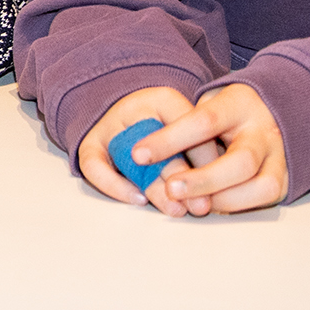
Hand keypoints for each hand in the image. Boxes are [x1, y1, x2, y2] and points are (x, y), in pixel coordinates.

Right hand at [75, 85, 209, 208]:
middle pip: (160, 145)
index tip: (220, 184)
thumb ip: (203, 149)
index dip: (206, 158)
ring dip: (155, 189)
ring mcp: (109, 125)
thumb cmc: (166, 127)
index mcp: (163, 98)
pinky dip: (115, 186)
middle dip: (184, 180)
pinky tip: (138, 200)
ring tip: (176, 210)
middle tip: (200, 207)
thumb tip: (219, 188)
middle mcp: (134, 108)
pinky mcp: (90, 143)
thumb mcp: (189, 126)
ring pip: (130, 159)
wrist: (128, 114)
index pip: (190, 125)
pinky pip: (95, 167)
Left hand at [142, 84, 289, 216]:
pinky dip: (236, 205)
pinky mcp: (284, 177)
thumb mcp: (203, 104)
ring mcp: (279, 156)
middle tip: (170, 188)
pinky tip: (210, 203)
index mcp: (238, 103)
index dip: (169, 140)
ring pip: (261, 185)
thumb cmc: (224, 111)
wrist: (270, 110)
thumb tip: (142, 155)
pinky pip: (266, 198)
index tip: (138, 154)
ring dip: (222, 199)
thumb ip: (180, 125)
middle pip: (241, 161)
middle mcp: (264, 130)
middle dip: (203, 180)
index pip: (203, 121)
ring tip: (191, 202)